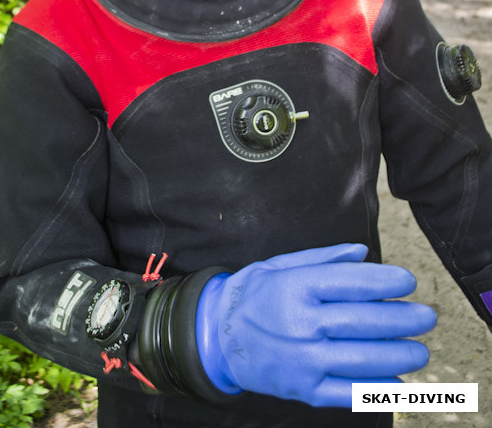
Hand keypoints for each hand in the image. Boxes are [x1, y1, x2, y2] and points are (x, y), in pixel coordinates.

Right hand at [195, 243, 436, 407]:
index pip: (353, 283)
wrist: (217, 336)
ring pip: (364, 359)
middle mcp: (302, 323)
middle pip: (365, 321)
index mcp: (297, 288)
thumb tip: (362, 252)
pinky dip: (377, 389)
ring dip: (399, 354)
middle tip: (427, 316)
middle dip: (403, 319)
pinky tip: (396, 382)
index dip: (386, 282)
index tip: (408, 281)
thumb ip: (323, 259)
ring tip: (419, 350)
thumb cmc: (254, 295)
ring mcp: (304, 360)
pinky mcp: (303, 389)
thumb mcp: (281, 265)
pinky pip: (348, 392)